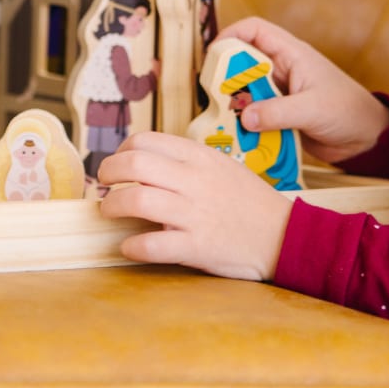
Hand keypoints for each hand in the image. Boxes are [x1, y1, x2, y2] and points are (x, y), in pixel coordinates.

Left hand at [98, 131, 291, 280]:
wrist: (285, 236)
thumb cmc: (248, 201)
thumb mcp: (220, 166)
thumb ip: (185, 161)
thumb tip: (142, 161)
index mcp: (199, 157)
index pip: (144, 141)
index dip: (120, 152)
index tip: (117, 165)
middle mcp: (194, 181)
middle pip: (133, 164)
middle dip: (107, 173)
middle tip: (103, 185)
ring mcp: (195, 214)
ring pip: (137, 201)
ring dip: (112, 206)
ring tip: (109, 211)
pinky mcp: (198, 246)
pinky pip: (153, 245)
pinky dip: (132, 246)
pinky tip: (128, 246)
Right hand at [216, 17, 388, 164]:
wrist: (367, 139)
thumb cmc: (348, 111)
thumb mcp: (312, 109)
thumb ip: (277, 113)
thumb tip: (244, 117)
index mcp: (292, 55)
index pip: (255, 30)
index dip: (231, 34)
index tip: (213, 54)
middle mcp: (281, 70)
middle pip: (242, 63)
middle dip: (225, 77)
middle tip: (213, 95)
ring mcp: (278, 93)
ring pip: (245, 91)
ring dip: (233, 105)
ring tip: (224, 120)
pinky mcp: (278, 115)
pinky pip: (253, 114)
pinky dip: (244, 124)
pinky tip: (239, 136)